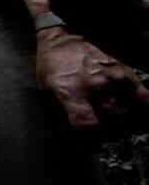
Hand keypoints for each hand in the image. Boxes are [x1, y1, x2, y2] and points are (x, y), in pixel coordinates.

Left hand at [36, 28, 148, 142]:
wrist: (65, 36)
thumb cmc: (53, 65)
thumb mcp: (46, 90)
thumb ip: (62, 114)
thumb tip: (74, 139)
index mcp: (70, 91)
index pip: (87, 126)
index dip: (89, 144)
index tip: (87, 147)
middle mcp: (95, 86)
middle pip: (112, 126)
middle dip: (105, 136)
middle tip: (97, 134)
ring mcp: (114, 80)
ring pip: (128, 118)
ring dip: (120, 128)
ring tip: (110, 124)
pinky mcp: (128, 75)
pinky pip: (146, 102)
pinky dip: (143, 116)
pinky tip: (135, 120)